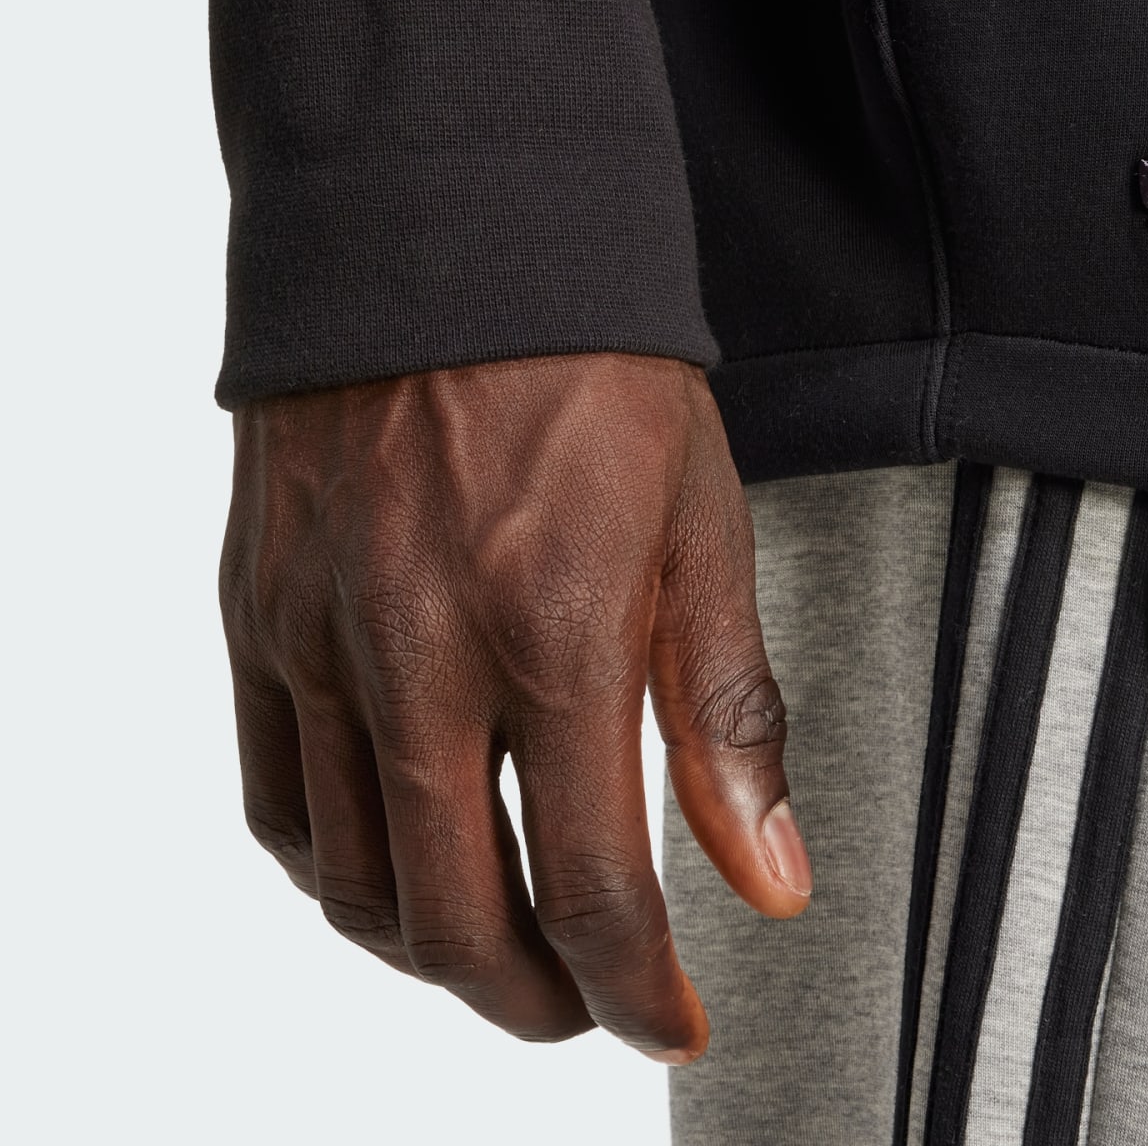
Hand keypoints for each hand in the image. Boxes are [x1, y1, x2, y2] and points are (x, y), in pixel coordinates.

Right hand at [220, 352, 808, 1059]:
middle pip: (457, 924)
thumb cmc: (598, 375)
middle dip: (534, 1002)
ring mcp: (322, 642)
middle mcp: (420, 660)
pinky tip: (399, 862)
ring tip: (505, 943)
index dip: (635, 991)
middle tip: (588, 1002)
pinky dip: (338, 872)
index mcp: (552, 635)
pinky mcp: (259, 616)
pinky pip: (278, 802)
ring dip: (436, 951)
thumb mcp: (703, 527)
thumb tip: (771, 878)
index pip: (590, 891)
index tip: (670, 1022)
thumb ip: (728, 714)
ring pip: (354, 886)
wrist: (455, 240)